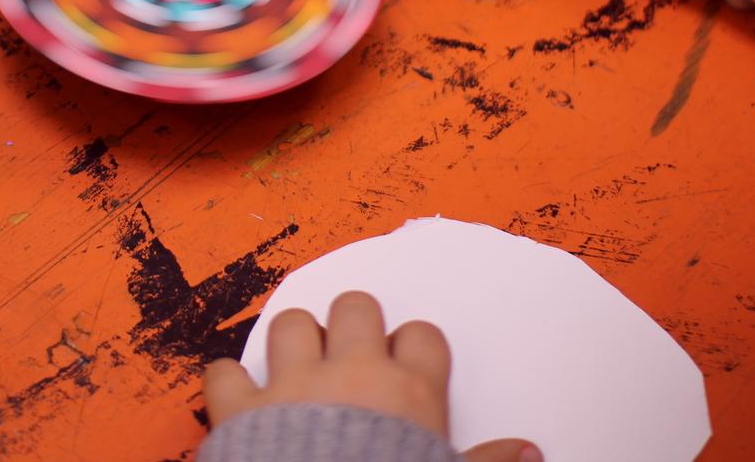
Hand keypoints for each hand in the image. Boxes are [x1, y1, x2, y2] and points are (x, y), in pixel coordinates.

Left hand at [204, 292, 538, 461]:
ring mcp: (292, 388)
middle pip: (356, 307)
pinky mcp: (242, 412)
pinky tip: (236, 395)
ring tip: (300, 365)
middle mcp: (351, 376)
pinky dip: (226, 382)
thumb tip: (531, 452)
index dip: (414, 347)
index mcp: (407, 395)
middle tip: (352, 354)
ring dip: (294, 340)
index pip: (421, 336)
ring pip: (291, 322)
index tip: (409, 366)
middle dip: (354, 324)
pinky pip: (223, 373)